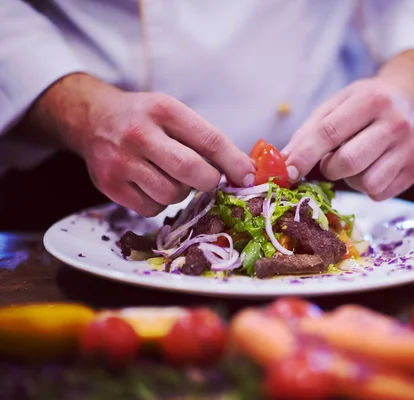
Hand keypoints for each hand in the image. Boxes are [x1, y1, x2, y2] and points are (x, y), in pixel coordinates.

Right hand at [25, 74, 254, 215]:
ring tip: (171, 176)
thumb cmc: (145, 119)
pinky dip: (160, 203)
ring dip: (182, 192)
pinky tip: (152, 185)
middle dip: (208, 181)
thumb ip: (207, 141)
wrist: (92, 118)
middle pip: (191, 171)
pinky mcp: (109, 185)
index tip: (248, 178)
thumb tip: (246, 173)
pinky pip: (151, 209)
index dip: (234, 163)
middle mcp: (140, 134)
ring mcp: (121, 161)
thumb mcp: (175, 115)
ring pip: (172, 195)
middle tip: (208, 179)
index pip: (209, 140)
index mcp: (164, 110)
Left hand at [282, 50, 413, 200]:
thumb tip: (284, 163)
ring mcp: (410, 148)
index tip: (288, 172)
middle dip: (330, 168)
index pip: (329, 133)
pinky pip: (380, 193)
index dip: (304, 155)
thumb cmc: (365, 103)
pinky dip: (368, 186)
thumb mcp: (336, 104)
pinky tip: (373, 168)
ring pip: (366, 183)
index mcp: (370, 100)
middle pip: (348, 162)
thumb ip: (309, 132)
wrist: (411, 99)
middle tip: (332, 160)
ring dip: (351, 179)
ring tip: (358, 160)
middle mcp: (395, 123)